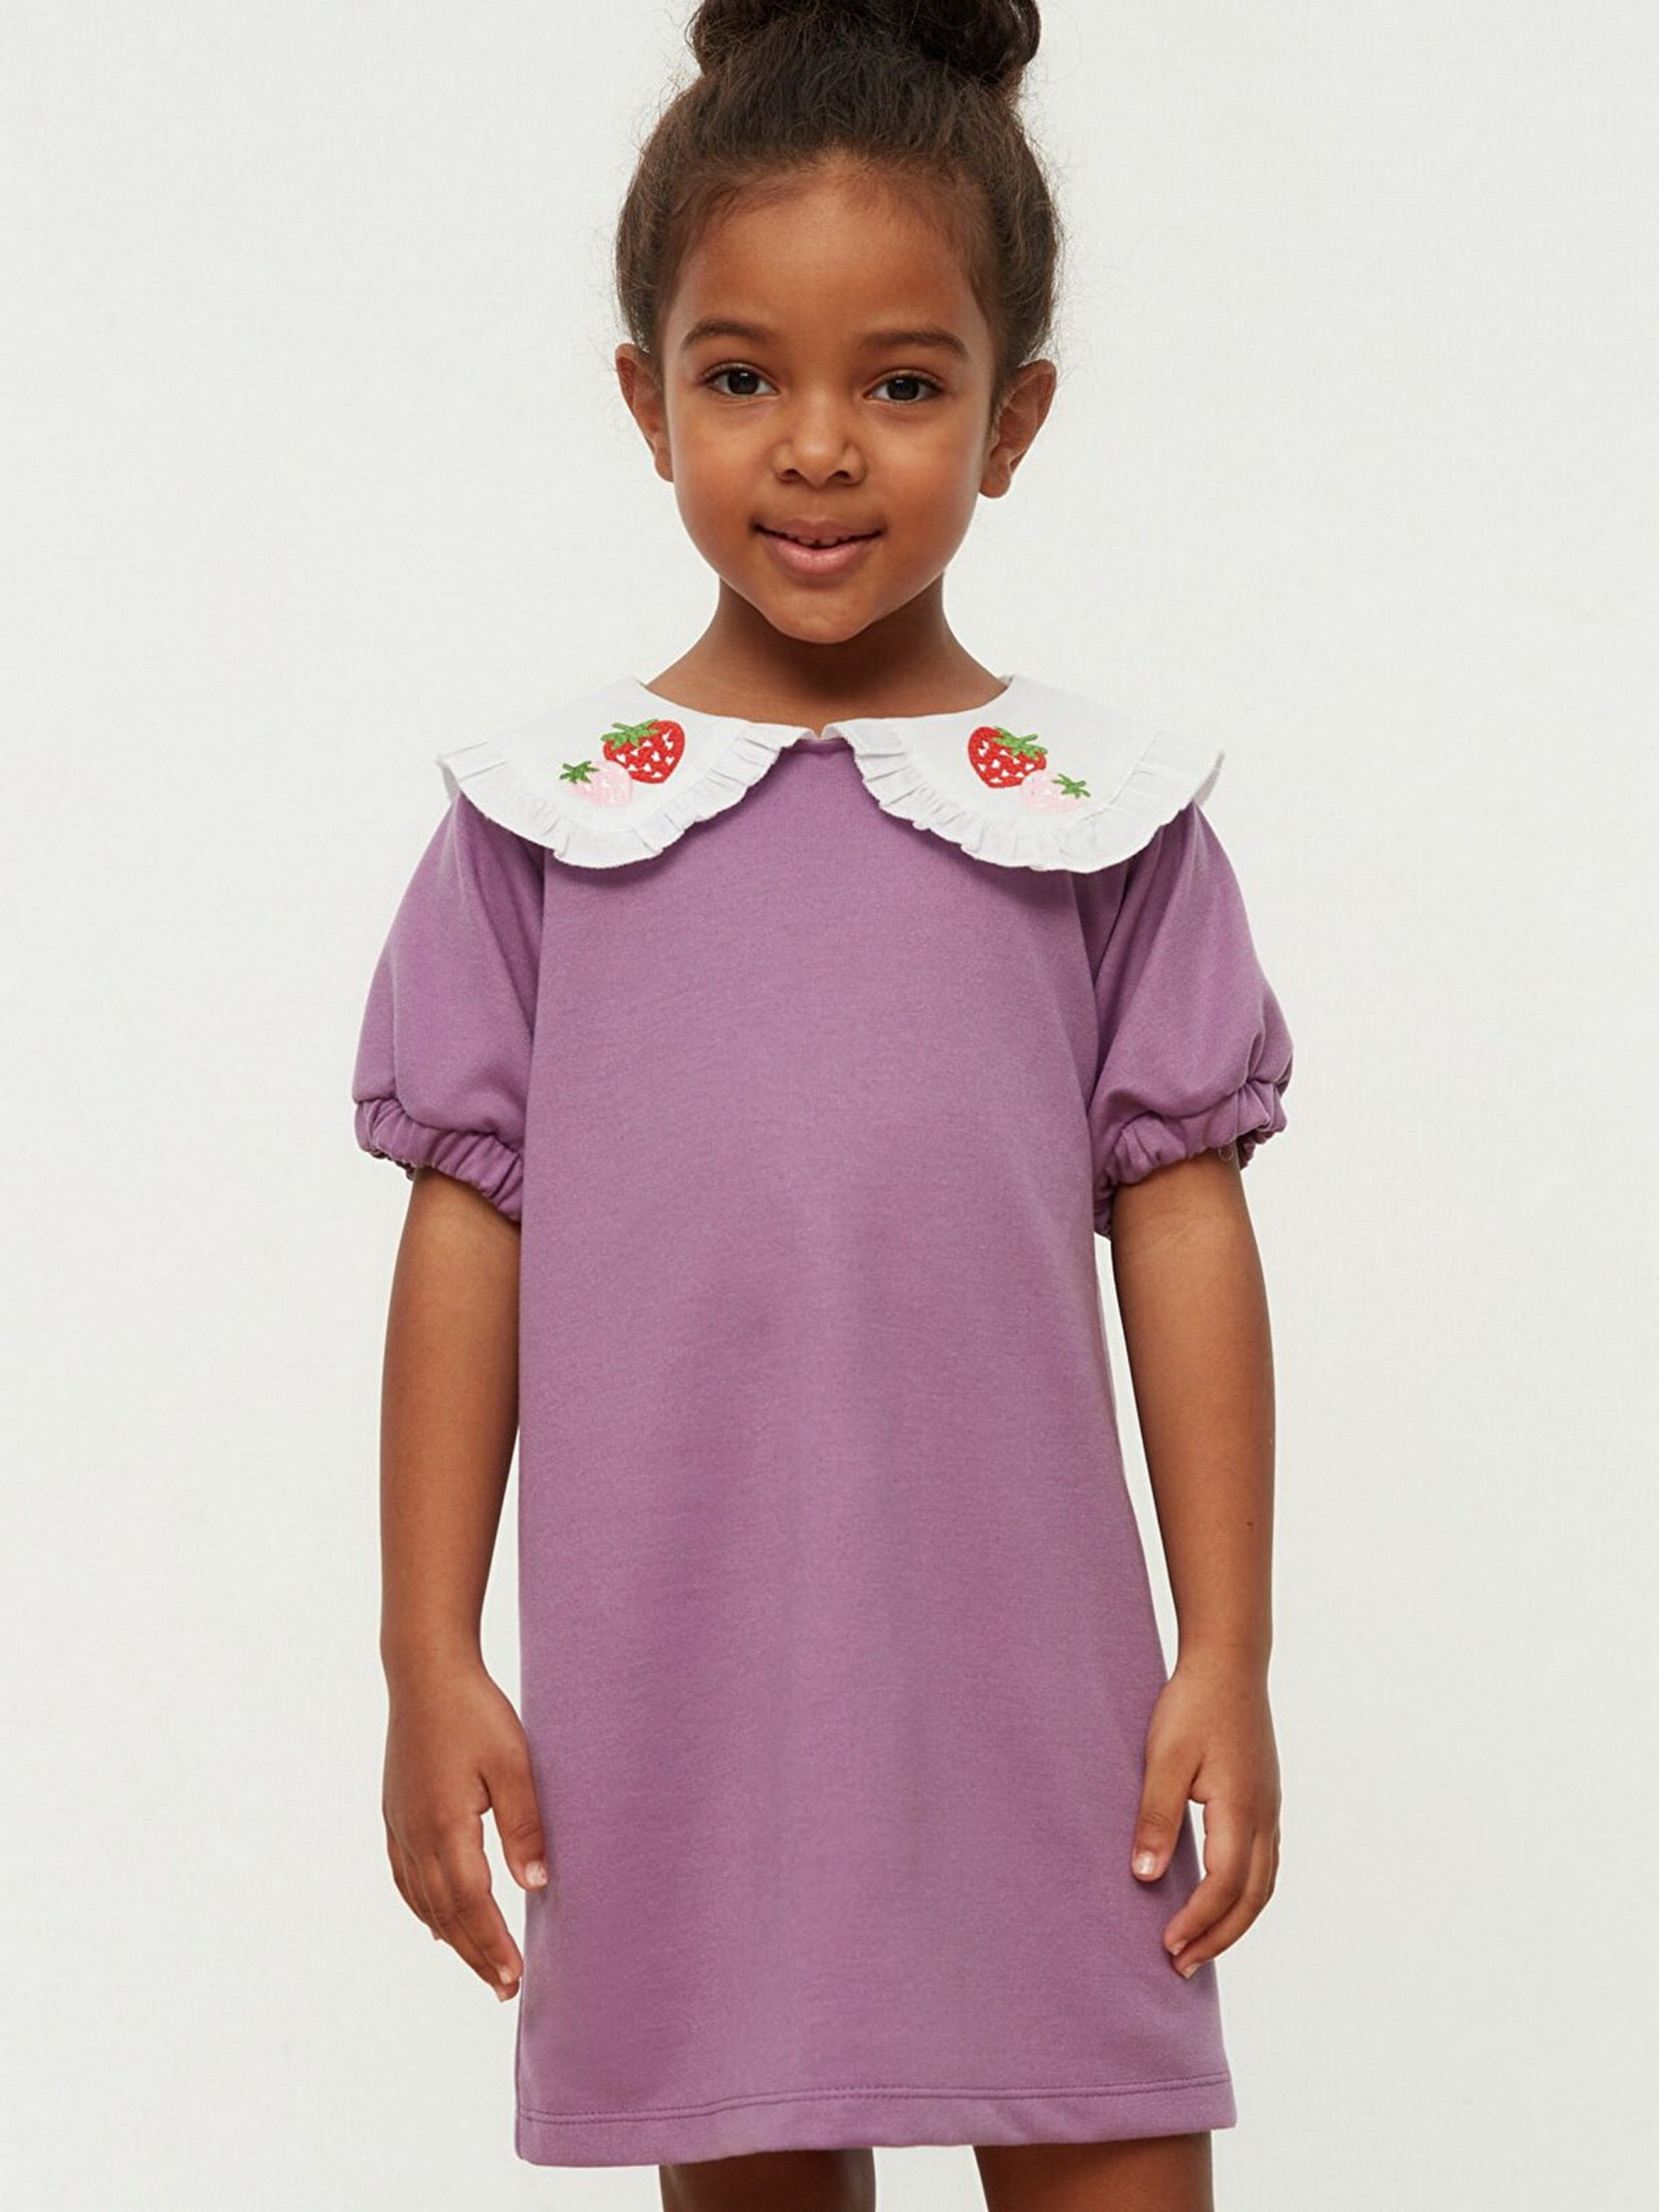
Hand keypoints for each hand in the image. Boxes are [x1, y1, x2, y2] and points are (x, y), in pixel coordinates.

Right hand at [382, 1659, 548, 2000]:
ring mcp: (400, 1825)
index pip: (471, 1904)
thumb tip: (536, 1884)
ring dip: (452, 1937)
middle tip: (504, 1988)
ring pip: (423, 1899)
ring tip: (479, 1965)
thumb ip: (524, 1825)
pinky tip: (435, 1924)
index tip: (515, 1977)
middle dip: (476, 1953)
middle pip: (445, 1912)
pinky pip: (405, 1877)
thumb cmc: (475, 1711)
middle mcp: (415, 1834)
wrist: (425, 1672)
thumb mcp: (513, 1763)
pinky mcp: (395, 1812)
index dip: (492, 1944)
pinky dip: (423, 1907)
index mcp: (445, 1826)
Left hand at [1128, 1649, 1279, 1976]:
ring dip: (1234, 1923)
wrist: (1230, 1663)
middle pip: (1251, 1899)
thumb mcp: (1165, 1758)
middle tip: (1180, 1967)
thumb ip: (1155, 1817)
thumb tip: (1144, 1876)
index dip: (1196, 1924)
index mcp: (1241, 1810)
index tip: (1166, 1948)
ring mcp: (1270, 1810)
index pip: (1223, 1888)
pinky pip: (1264, 1866)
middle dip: (1217, 1938)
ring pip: (1263, 1887)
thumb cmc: (1193, 1705)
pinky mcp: (1266, 1801)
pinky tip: (1221, 1902)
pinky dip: (1245, 1897)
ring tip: (1199, 1947)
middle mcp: (1265, 1817)